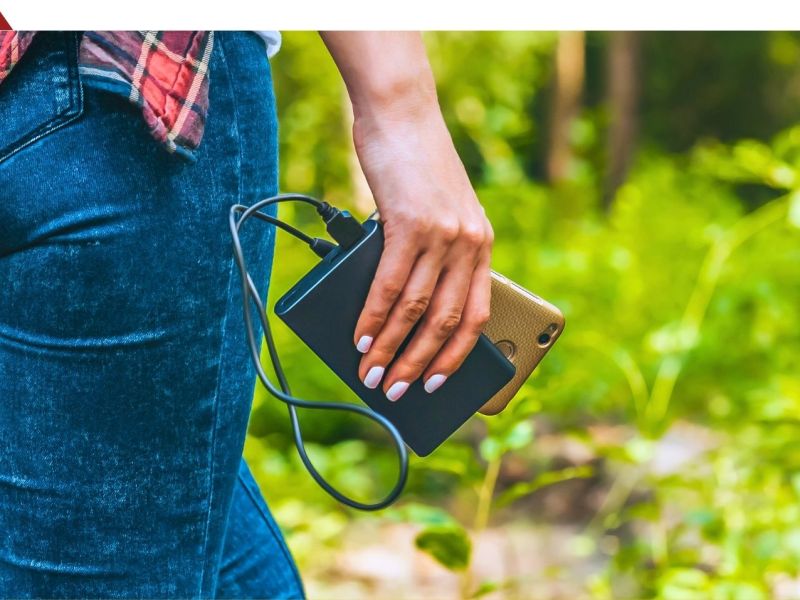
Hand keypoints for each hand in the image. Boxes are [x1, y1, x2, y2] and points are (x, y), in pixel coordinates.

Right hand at [351, 101, 493, 400]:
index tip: (437, 382)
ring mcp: (442, 234)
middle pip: (446, 322)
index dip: (457, 355)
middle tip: (397, 391)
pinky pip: (391, 286)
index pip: (477, 314)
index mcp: (480, 244)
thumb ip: (431, 255)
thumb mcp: (437, 212)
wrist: (402, 113)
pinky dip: (374, 318)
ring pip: (416, 310)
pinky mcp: (410, 224)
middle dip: (419, 363)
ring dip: (391, 348)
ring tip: (372, 373)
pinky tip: (361, 337)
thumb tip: (403, 309)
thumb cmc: (414, 164)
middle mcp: (468, 243)